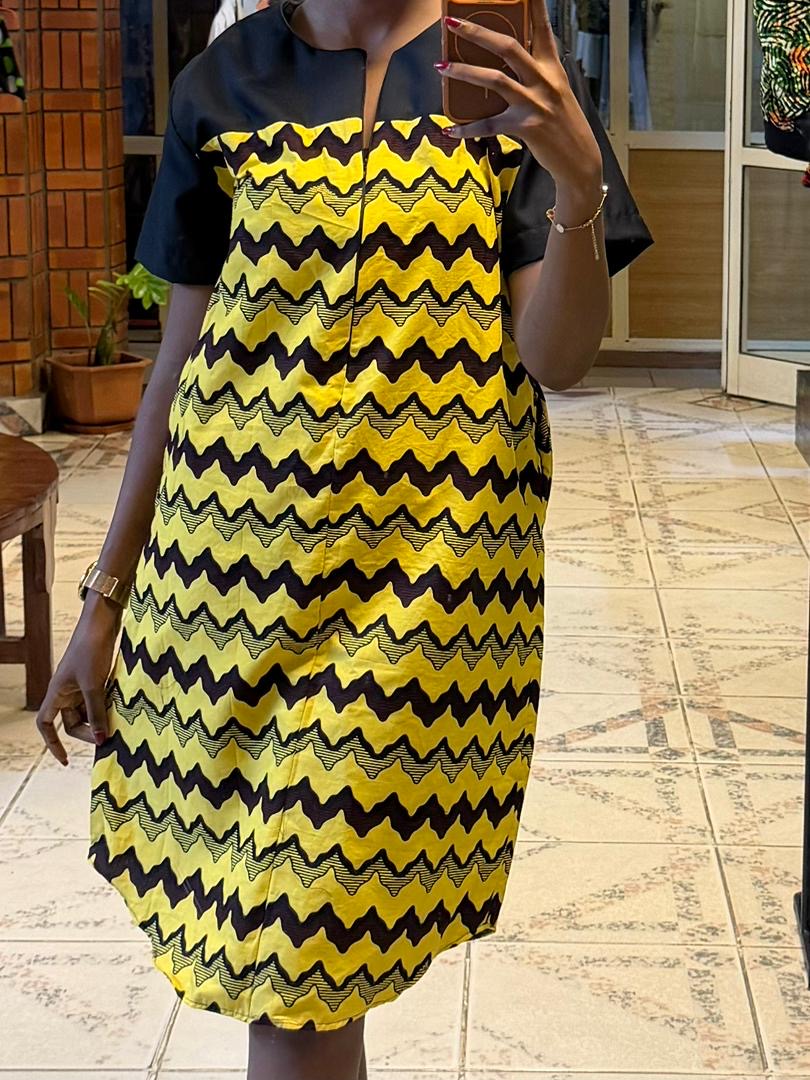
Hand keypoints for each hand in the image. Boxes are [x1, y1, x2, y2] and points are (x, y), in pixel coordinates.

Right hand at [35, 593, 121, 764]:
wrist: (103, 623)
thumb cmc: (91, 650)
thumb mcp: (94, 685)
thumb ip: (97, 713)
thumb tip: (101, 740)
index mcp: (56, 693)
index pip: (45, 725)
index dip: (52, 743)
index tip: (65, 760)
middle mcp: (66, 691)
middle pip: (72, 722)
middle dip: (88, 732)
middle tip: (107, 737)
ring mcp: (81, 685)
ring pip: (88, 712)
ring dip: (100, 720)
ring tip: (118, 724)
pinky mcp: (96, 678)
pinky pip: (99, 701)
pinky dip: (108, 708)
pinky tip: (122, 711)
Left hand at [436, 0, 602, 190]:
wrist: (579, 159)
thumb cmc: (563, 124)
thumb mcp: (556, 92)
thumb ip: (535, 75)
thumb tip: (505, 65)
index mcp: (552, 68)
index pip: (542, 28)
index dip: (533, 5)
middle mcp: (544, 81)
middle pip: (507, 46)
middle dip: (477, 32)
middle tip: (453, 24)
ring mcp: (535, 103)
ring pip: (495, 80)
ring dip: (464, 72)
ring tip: (441, 66)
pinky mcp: (526, 128)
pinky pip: (490, 126)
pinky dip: (468, 129)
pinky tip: (451, 130)